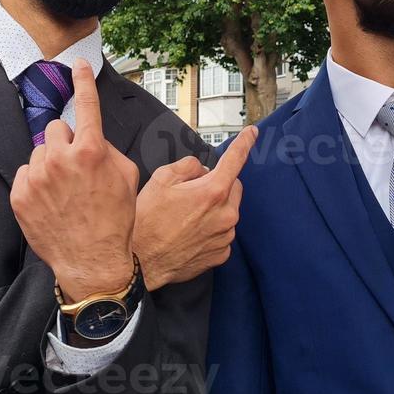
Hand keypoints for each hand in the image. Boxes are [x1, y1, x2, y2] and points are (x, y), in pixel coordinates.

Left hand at [10, 59, 140, 302]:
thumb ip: (108, 149)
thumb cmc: (115, 220)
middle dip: (65, 144)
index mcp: (91, 150)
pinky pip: (26, 174)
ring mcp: (37, 177)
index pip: (86, 104)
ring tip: (64, 191)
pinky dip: (36, 184)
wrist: (92, 261)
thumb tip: (91, 139)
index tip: (77, 63)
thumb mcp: (127, 177)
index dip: (83, 80)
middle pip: (56, 130)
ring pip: (40, 153)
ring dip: (50, 164)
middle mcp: (61, 158)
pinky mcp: (20, 195)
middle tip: (76, 168)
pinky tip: (50, 202)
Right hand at [133, 125, 257, 290]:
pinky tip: (190, 234)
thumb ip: (188, 166)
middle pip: (234, 187)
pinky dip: (211, 229)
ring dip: (214, 209)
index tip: (252, 133)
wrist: (140, 260)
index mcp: (212, 192)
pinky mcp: (221, 254)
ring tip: (185, 218)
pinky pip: (223, 233)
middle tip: (192, 193)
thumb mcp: (161, 179)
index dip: (244, 143)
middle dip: (218, 184)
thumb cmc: (147, 220)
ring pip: (228, 211)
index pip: (235, 160)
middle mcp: (225, 215)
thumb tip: (201, 170)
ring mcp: (225, 237)